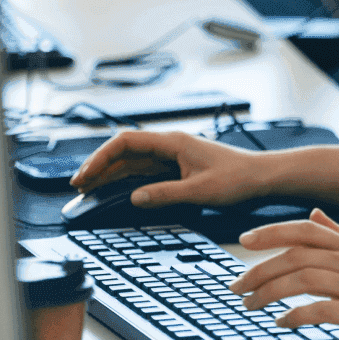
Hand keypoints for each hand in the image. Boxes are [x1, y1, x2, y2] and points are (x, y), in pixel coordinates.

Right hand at [70, 130, 268, 208]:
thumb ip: (166, 193)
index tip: (85, 175)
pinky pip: (144, 171)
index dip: (101, 157)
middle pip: (125, 151)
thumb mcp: (200, 190)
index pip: (127, 142)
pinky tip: (114, 192)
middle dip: (99, 166)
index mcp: (173, 142)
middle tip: (78, 187)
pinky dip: (125, 180)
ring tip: (88, 191)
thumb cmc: (238, 178)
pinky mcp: (177, 167)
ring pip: (132, 162)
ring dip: (109, 174)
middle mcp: (170, 146)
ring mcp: (172, 156)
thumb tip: (134, 197)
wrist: (260, 176)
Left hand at [230, 208, 338, 339]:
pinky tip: (282, 322)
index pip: (305, 231)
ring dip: (270, 292)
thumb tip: (313, 214)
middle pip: (297, 255)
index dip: (273, 232)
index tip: (245, 241)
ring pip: (304, 278)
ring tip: (251, 305)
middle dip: (260, 269)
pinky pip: (322, 309)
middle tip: (236, 285)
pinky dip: (296, 315)